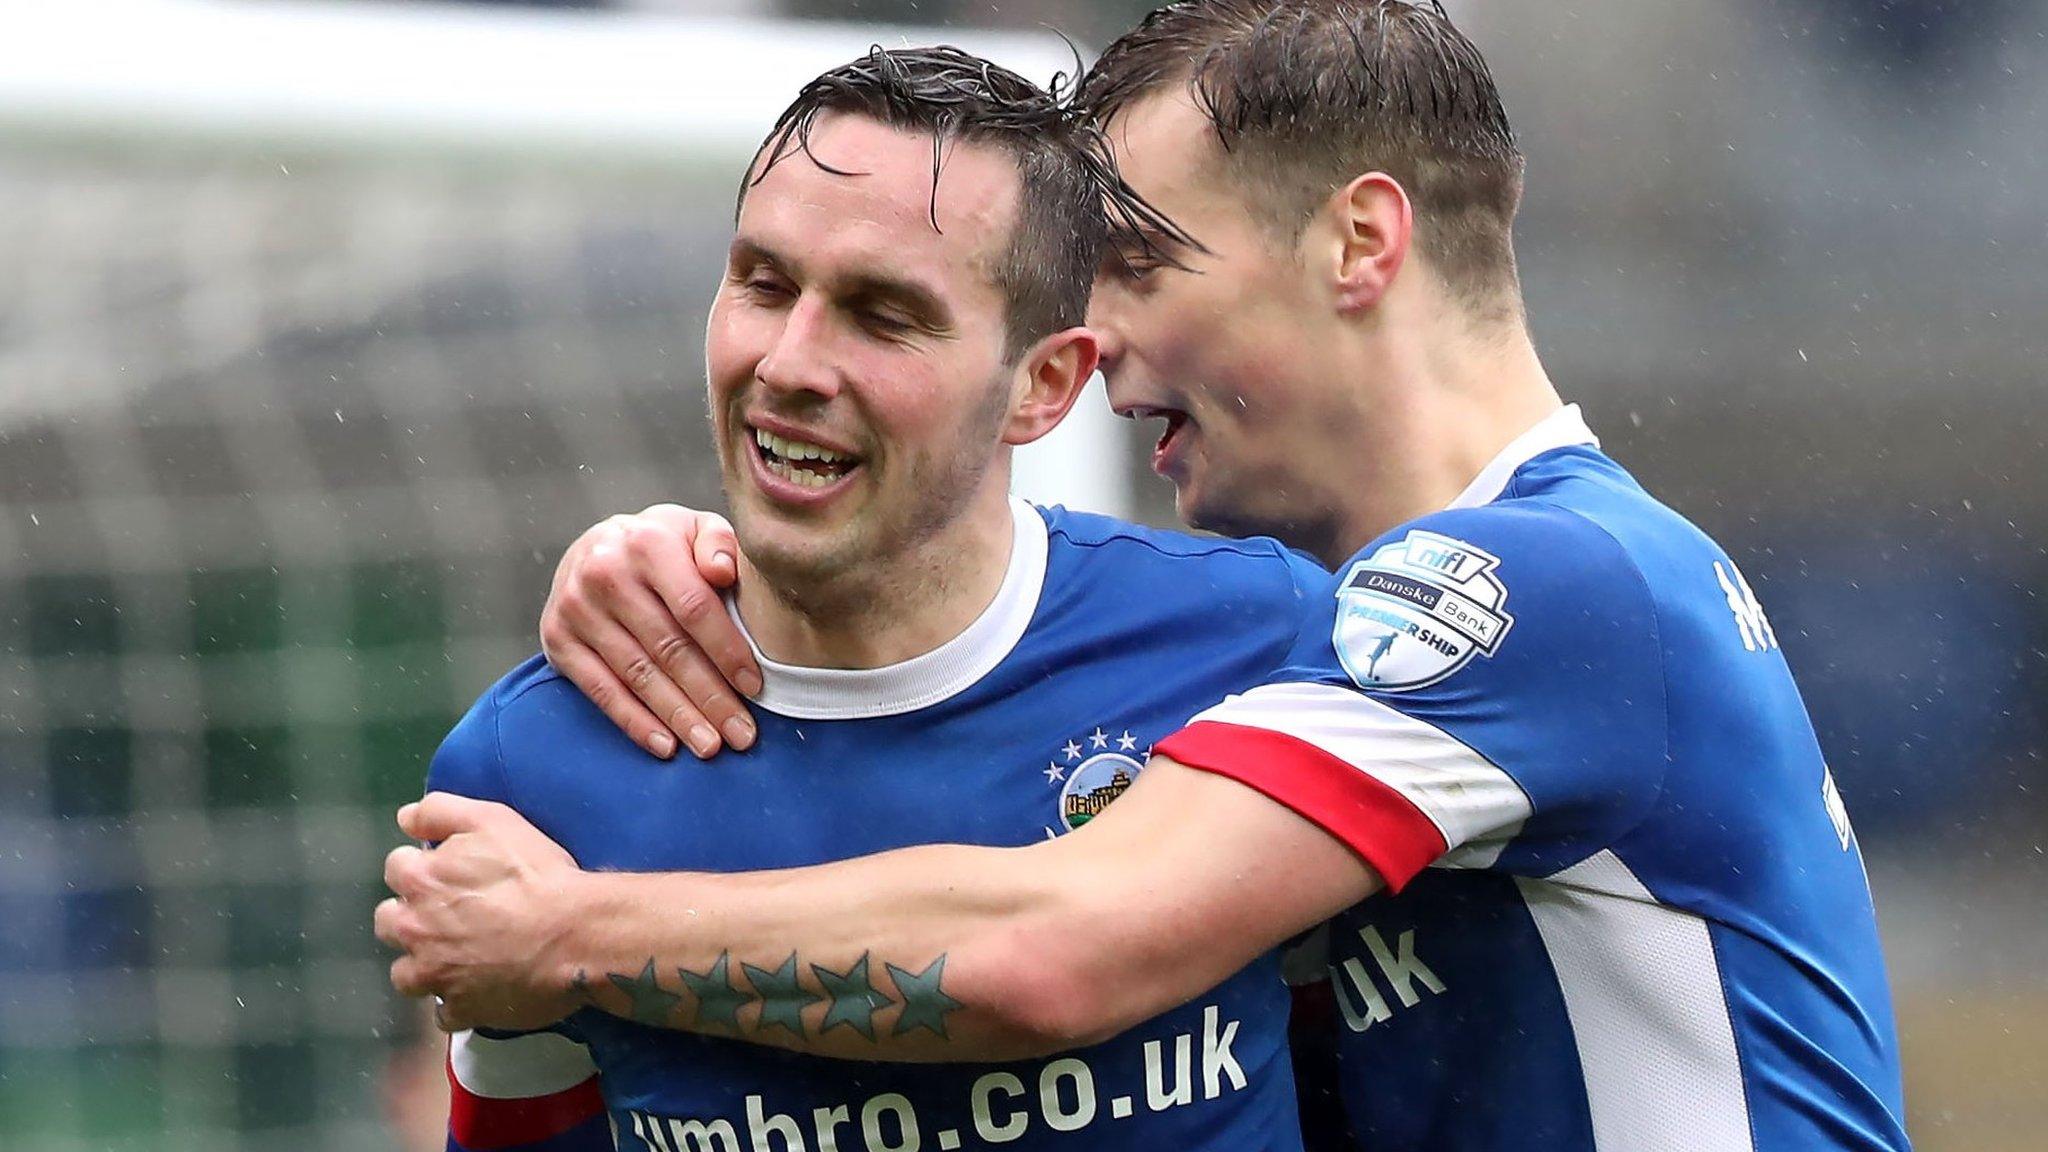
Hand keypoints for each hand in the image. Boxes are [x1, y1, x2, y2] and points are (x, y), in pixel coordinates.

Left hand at [376, 793, 588, 1032]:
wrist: (576, 933)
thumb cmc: (538, 874)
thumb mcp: (493, 820)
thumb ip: (440, 811)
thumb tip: (404, 818)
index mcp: (419, 882)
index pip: (396, 869)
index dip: (423, 867)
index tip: (449, 872)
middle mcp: (415, 930)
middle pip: (388, 924)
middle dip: (411, 917)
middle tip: (449, 915)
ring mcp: (435, 976)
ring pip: (405, 974)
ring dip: (424, 965)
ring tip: (458, 958)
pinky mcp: (461, 1010)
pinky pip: (445, 1013)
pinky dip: (457, 1003)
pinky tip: (479, 990)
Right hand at [540, 503, 761, 759]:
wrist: (596, 546)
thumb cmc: (663, 545)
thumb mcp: (694, 529)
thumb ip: (719, 544)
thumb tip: (724, 571)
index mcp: (647, 543)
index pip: (694, 607)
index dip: (726, 651)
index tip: (754, 687)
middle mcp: (605, 573)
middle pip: (667, 649)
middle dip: (709, 697)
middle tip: (741, 735)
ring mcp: (576, 608)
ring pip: (637, 675)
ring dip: (677, 717)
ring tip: (710, 746)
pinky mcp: (557, 638)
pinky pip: (600, 690)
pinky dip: (634, 722)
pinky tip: (665, 745)